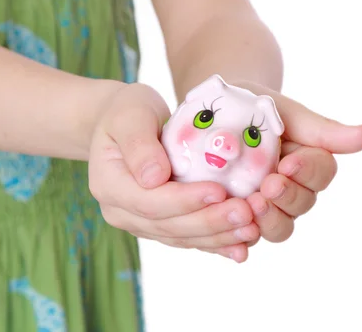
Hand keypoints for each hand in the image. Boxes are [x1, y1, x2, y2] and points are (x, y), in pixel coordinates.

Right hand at [88, 83, 258, 262]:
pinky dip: (216, 244)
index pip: (150, 202)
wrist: (124, 124)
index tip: (219, 190)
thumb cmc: (128, 111)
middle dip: (210, 221)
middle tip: (246, 213)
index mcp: (109, 186)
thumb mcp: (129, 115)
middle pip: (170, 225)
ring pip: (182, 237)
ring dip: (219, 237)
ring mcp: (140, 223)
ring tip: (251, 231)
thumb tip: (154, 178)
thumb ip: (139, 144)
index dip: (186, 200)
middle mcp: (122, 212)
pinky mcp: (160, 225)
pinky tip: (241, 249)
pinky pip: (189, 239)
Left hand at [237, 81, 361, 243]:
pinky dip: (242, 239)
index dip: (308, 171)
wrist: (209, 113)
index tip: (288, 162)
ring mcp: (267, 207)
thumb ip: (322, 130)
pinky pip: (246, 238)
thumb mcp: (283, 113)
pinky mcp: (240, 221)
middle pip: (303, 204)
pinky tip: (234, 232)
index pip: (321, 173)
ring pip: (280, 228)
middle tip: (269, 185)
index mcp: (307, 162)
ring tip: (252, 204)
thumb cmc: (252, 109)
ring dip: (270, 219)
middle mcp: (292, 189)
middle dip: (288, 196)